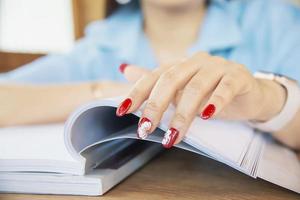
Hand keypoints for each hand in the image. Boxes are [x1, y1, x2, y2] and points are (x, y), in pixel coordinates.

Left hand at [116, 53, 285, 147]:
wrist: (248, 94)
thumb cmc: (211, 94)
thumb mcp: (181, 91)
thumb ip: (156, 83)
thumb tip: (125, 70)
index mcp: (181, 65)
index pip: (154, 76)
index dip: (137, 92)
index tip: (122, 111)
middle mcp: (197, 61)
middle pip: (172, 79)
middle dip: (156, 106)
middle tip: (145, 129)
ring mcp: (219, 66)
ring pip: (197, 86)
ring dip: (183, 113)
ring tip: (174, 135)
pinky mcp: (239, 76)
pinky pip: (227, 86)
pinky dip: (216, 100)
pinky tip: (207, 115)